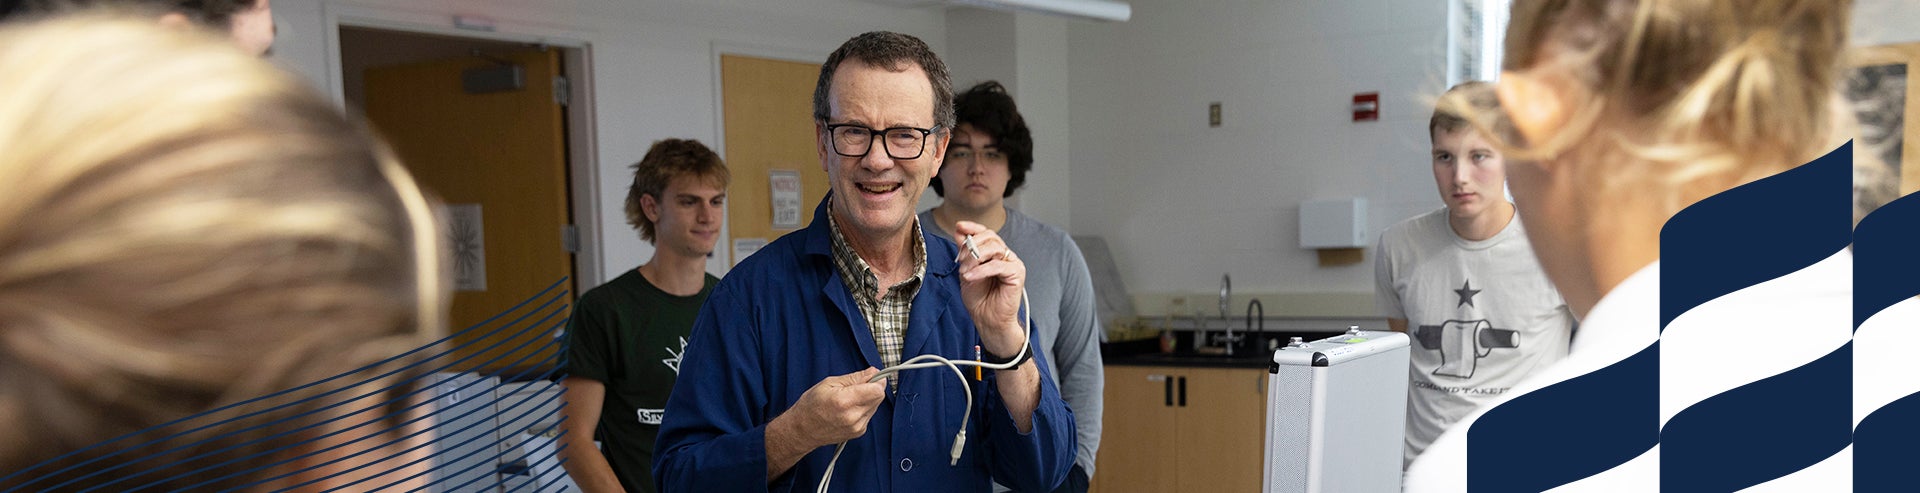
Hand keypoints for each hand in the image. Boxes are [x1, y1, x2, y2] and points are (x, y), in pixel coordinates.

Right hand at [784, 368, 886, 446]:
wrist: (802, 430)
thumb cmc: (811, 405)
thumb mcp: (829, 383)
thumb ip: (855, 378)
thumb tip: (873, 372)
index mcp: (845, 401)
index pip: (877, 390)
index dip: (877, 380)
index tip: (872, 376)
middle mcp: (853, 416)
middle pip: (878, 397)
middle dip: (872, 388)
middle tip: (856, 386)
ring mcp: (857, 427)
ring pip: (875, 406)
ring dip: (867, 399)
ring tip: (848, 399)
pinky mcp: (859, 432)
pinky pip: (869, 414)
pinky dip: (862, 409)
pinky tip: (848, 409)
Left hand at [952, 221, 1025, 357]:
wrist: (987, 319)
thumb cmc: (979, 299)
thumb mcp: (966, 270)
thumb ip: (965, 251)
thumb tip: (959, 231)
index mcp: (995, 253)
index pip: (986, 233)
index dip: (973, 227)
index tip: (959, 226)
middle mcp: (1006, 256)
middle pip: (990, 237)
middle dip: (971, 245)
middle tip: (959, 259)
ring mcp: (1013, 263)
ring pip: (994, 248)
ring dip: (974, 258)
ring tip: (964, 272)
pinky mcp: (1017, 274)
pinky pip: (998, 265)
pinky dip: (981, 270)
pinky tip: (970, 276)